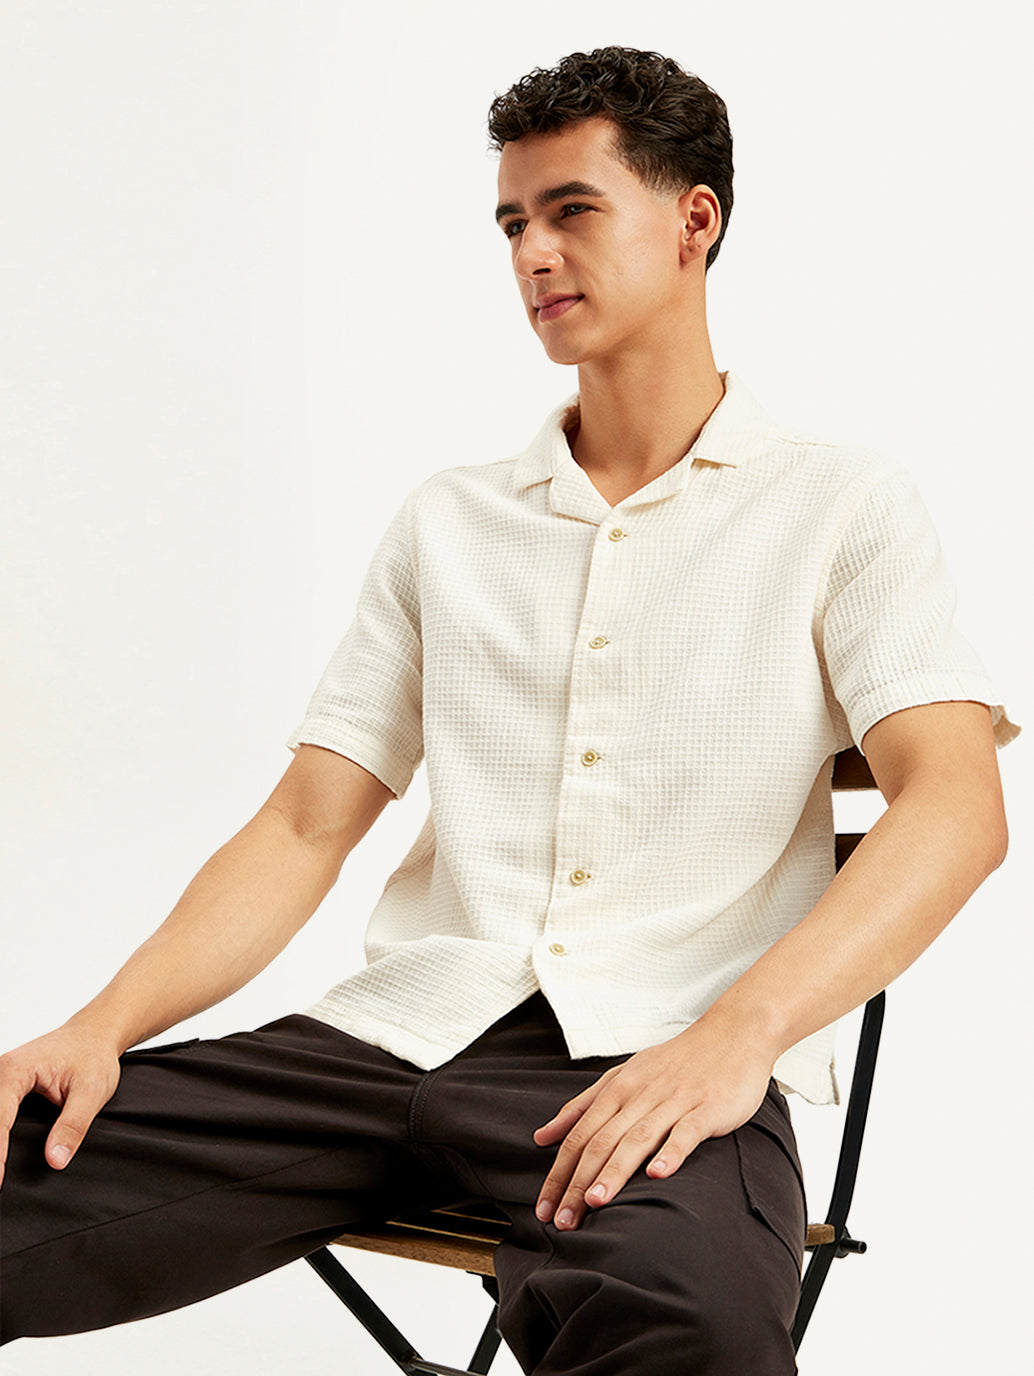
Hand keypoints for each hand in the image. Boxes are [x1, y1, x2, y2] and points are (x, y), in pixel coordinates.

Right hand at [0, 1023, 122, 1186]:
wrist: (96, 1033)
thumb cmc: (94, 1054)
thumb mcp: (91, 1092)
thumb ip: (73, 1125)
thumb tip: (55, 1159)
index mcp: (16, 1070)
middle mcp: (1, 1071)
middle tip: (0, 1183)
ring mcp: (1, 1079)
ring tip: (1, 1174)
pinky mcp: (5, 1087)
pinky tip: (3, 1156)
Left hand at [532, 1012, 775, 1230]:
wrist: (732, 1034)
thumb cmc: (675, 1062)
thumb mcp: (623, 1076)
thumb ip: (583, 1106)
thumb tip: (542, 1136)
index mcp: (618, 1089)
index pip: (579, 1135)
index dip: (559, 1173)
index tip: (543, 1208)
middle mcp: (640, 1095)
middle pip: (601, 1141)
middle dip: (578, 1183)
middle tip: (562, 1221)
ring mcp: (674, 1101)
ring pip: (637, 1138)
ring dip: (614, 1170)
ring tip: (595, 1202)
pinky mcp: (707, 1108)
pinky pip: (686, 1132)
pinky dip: (671, 1152)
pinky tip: (657, 1174)